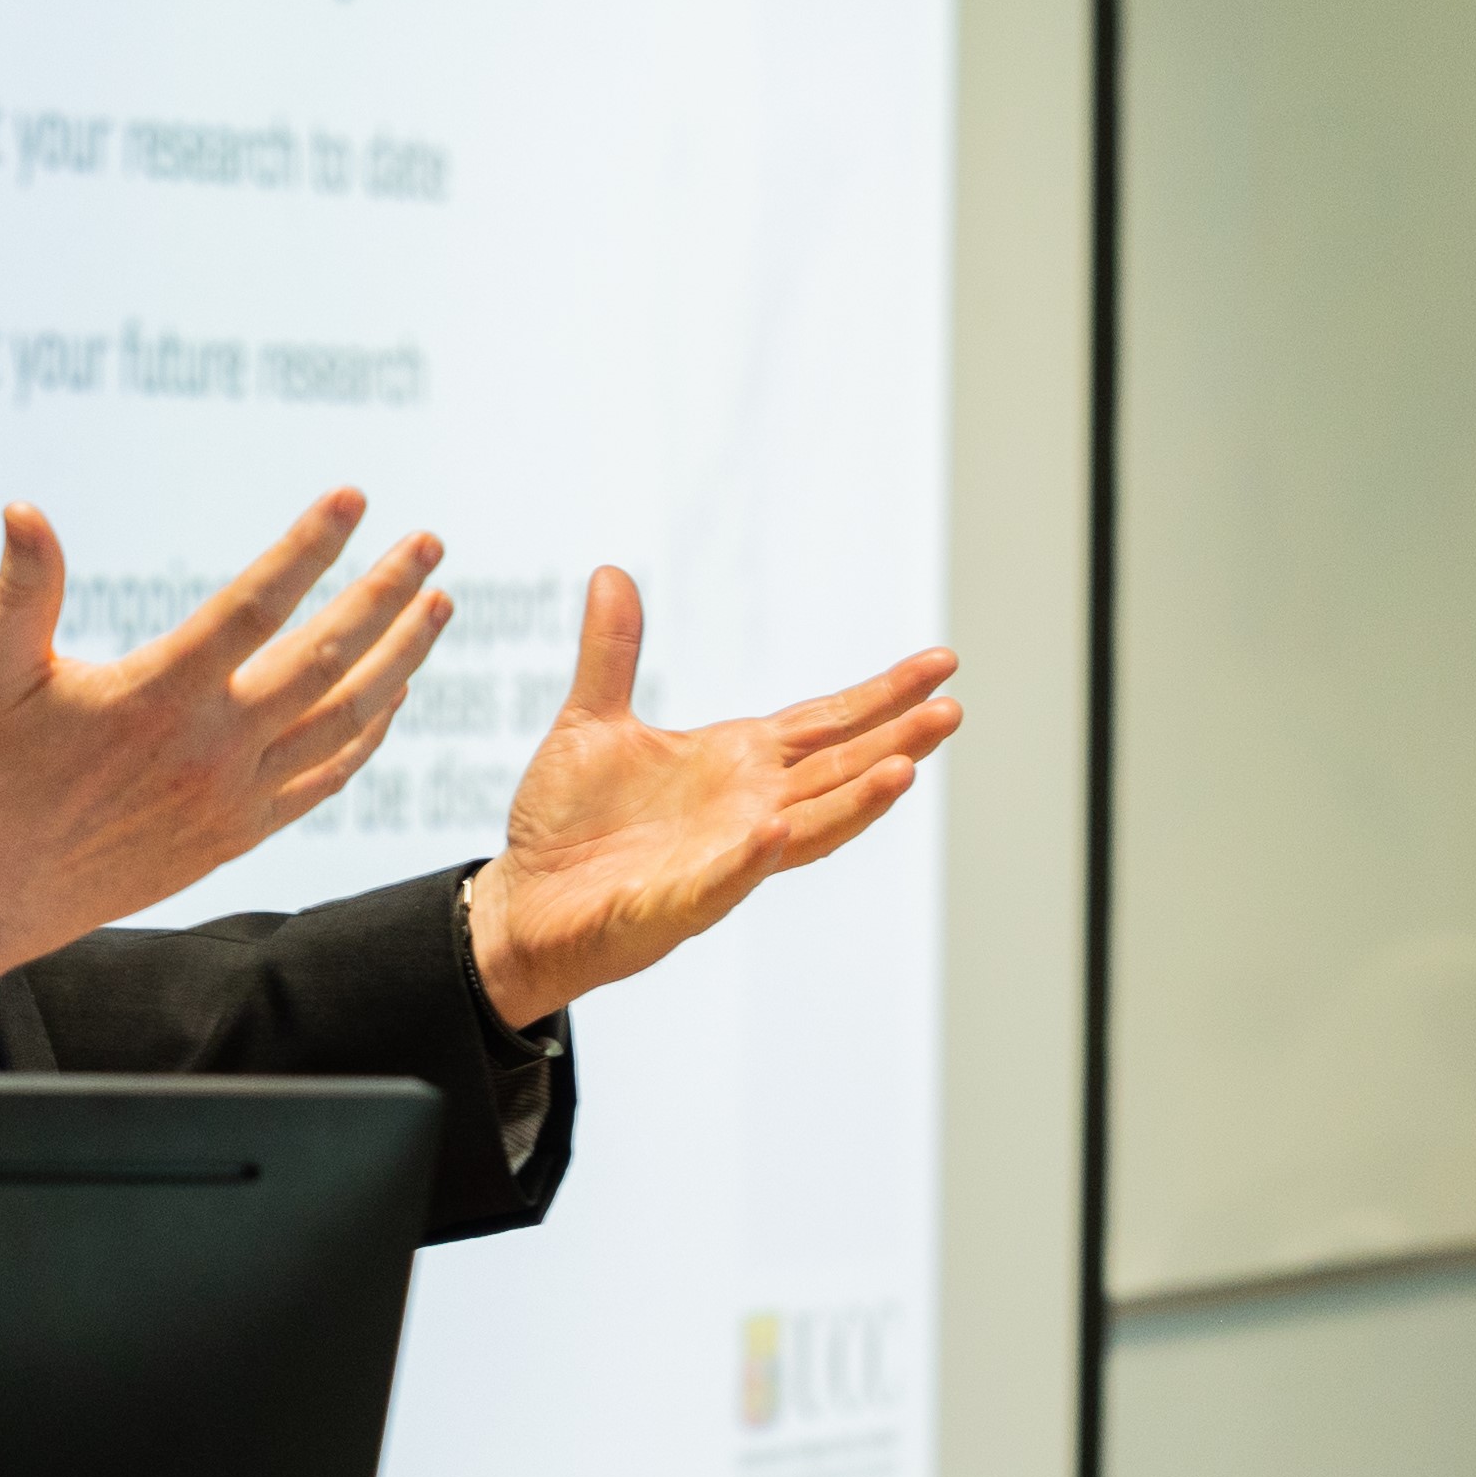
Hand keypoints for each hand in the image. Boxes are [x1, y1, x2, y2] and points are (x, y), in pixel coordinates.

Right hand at [0, 490, 448, 1007]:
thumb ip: (24, 589)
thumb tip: (22, 508)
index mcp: (156, 695)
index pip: (254, 605)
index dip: (309, 548)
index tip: (354, 499)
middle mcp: (210, 747)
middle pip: (325, 659)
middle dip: (385, 594)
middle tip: (428, 542)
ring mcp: (235, 796)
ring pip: (344, 721)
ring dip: (400, 658)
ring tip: (436, 605)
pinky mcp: (240, 833)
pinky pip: (327, 779)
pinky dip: (370, 735)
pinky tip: (395, 694)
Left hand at [467, 567, 958, 1026]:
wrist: (523, 901)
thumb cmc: (568, 821)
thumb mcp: (591, 721)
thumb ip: (612, 653)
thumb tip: (611, 572)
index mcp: (736, 764)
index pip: (826, 724)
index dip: (882, 695)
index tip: (941, 664)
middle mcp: (747, 810)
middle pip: (838, 772)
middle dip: (895, 741)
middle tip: (952, 709)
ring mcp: (722, 859)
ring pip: (806, 830)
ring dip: (854, 804)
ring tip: (903, 770)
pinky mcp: (678, 904)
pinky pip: (722, 881)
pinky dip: (749, 858)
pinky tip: (773, 831)